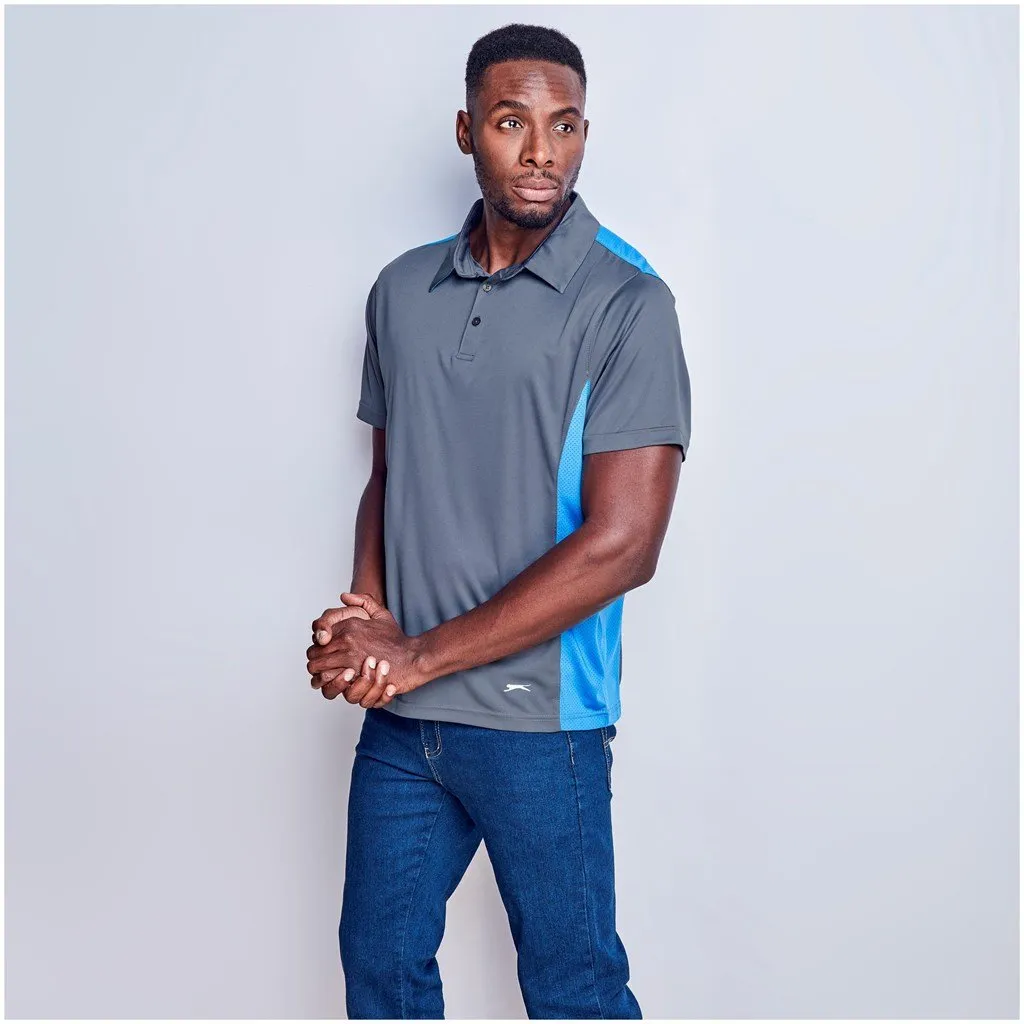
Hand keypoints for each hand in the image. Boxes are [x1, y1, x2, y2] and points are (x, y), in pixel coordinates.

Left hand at [308, 592, 426, 708]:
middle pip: (314, 652)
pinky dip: (328, 683)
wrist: (411, 658)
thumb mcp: (382, 614)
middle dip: (316, 659)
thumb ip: (364, 601)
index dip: (318, 643)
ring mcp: (349, 657)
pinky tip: (336, 683)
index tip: (323, 650)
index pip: (318, 632)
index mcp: (349, 624)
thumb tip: (344, 596)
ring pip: (316, 668)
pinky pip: (328, 681)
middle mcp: (346, 639)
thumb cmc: (397, 640)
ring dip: (319, 673)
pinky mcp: (353, 674)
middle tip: (324, 666)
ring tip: (328, 676)